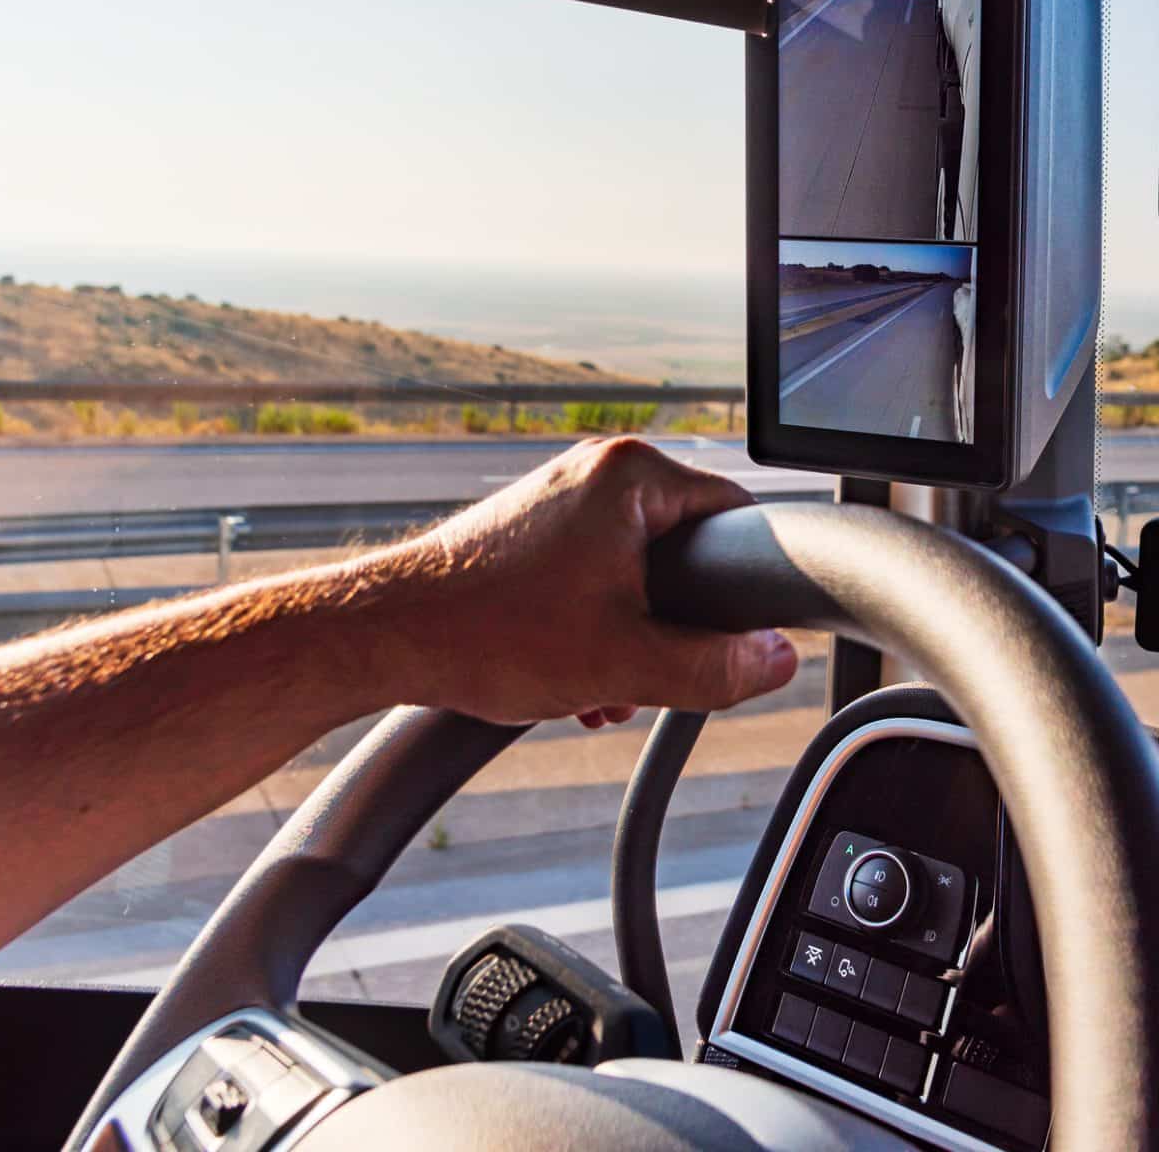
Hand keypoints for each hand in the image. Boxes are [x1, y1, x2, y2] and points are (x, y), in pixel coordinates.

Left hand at [358, 437, 797, 726]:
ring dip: (630, 641)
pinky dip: (592, 630)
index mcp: (633, 475)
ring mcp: (559, 500)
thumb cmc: (488, 633)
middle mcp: (597, 472)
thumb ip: (718, 667)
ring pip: (637, 577)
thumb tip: (778, 661)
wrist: (380, 638)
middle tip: (647, 672)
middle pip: (687, 556)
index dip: (746, 588)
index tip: (732, 638)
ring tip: (597, 686)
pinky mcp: (530, 533)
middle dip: (673, 629)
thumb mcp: (627, 665)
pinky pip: (593, 579)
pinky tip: (569, 681)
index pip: (739, 518)